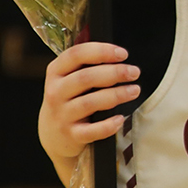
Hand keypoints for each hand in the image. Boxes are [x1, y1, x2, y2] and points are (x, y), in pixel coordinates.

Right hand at [39, 42, 137, 172]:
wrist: (52, 135)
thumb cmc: (69, 100)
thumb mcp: (68, 79)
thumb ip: (86, 65)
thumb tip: (118, 54)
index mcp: (56, 73)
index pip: (75, 55)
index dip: (101, 51)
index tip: (123, 54)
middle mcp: (56, 92)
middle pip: (85, 78)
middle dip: (114, 73)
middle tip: (134, 72)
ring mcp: (62, 115)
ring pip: (90, 102)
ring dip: (116, 95)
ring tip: (134, 90)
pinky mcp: (71, 135)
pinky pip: (91, 131)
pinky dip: (108, 125)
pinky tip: (121, 119)